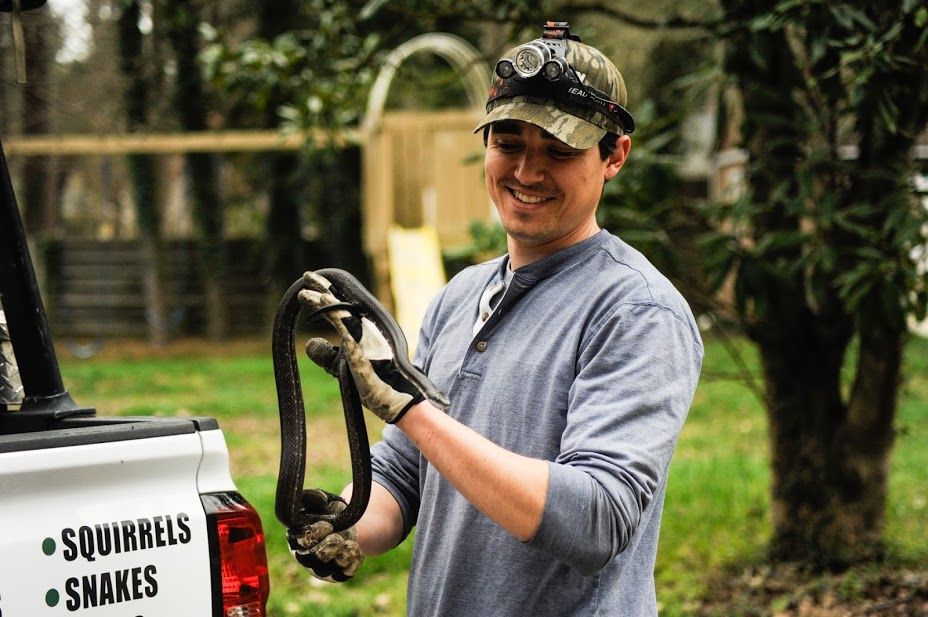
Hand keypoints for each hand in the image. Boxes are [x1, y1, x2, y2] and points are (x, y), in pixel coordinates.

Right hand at [287, 489, 362, 582]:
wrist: (349, 525)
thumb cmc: (330, 510)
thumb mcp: (323, 499)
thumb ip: (315, 496)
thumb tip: (320, 499)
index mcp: (296, 535)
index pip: (298, 540)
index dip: (314, 534)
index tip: (328, 525)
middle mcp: (304, 555)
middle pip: (308, 560)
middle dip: (325, 548)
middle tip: (338, 537)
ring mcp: (319, 567)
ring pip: (324, 571)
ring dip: (338, 557)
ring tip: (349, 544)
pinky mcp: (335, 575)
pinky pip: (342, 575)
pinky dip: (351, 564)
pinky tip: (357, 550)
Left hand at [299, 271, 437, 423]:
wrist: (396, 397)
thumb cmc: (374, 383)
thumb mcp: (343, 367)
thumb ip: (327, 355)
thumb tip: (308, 342)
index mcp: (361, 332)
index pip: (340, 310)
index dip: (324, 298)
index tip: (309, 290)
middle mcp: (364, 328)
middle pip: (341, 304)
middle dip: (323, 289)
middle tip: (307, 277)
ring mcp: (364, 335)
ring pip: (340, 310)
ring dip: (322, 298)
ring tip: (305, 290)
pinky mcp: (360, 344)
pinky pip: (343, 323)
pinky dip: (331, 310)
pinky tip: (321, 299)